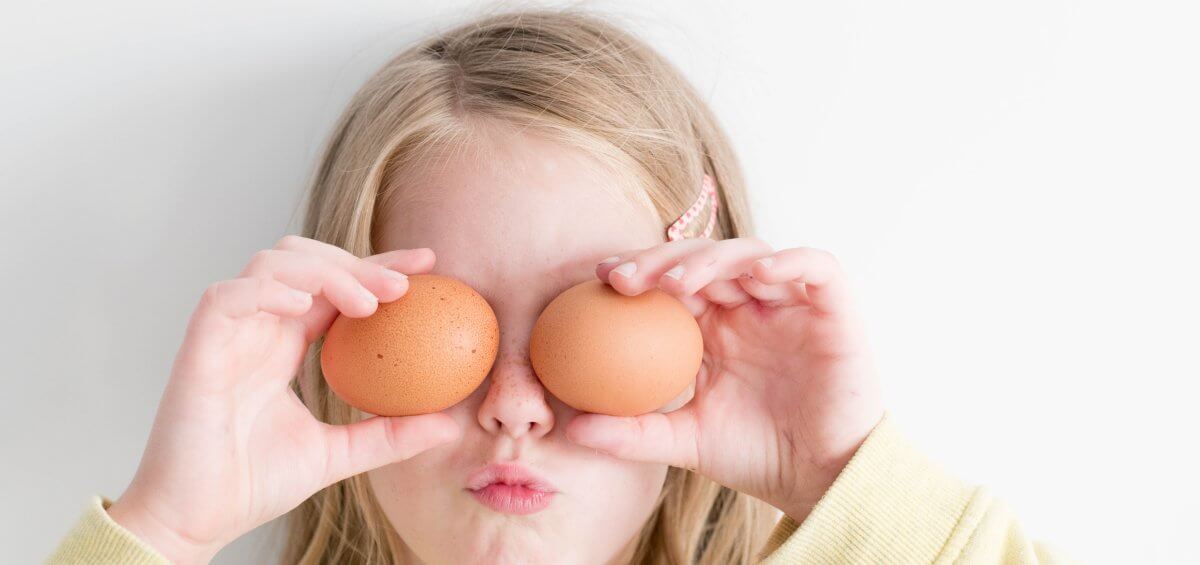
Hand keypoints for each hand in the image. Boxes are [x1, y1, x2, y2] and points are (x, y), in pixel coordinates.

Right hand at [106, 236, 460, 563]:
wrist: (195, 522)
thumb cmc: (251, 485)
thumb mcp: (338, 455)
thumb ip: (389, 435)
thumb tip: (450, 425)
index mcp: (284, 345)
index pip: (334, 287)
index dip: (377, 267)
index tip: (428, 266)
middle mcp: (256, 330)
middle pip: (305, 260)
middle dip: (356, 262)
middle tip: (405, 285)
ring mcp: (226, 335)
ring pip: (270, 264)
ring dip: (322, 271)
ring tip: (366, 303)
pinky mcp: (198, 349)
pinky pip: (227, 297)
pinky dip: (267, 290)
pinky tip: (305, 302)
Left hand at [566, 237, 883, 522]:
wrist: (821, 480)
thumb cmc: (756, 457)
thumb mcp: (684, 442)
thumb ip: (632, 433)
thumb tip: (570, 431)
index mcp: (714, 327)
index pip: (672, 282)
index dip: (638, 270)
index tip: (599, 280)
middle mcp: (750, 306)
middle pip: (703, 259)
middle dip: (661, 259)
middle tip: (625, 278)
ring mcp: (790, 303)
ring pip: (750, 254)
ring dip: (712, 259)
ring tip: (678, 282)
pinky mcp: (834, 308)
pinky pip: (816, 267)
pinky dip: (789, 261)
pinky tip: (757, 274)